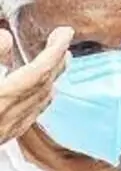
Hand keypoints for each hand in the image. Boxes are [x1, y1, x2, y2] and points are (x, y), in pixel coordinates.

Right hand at [0, 27, 71, 145]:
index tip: (65, 32)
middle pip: (44, 85)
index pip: (38, 69)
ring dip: (50, 80)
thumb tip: (6, 38)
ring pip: (39, 103)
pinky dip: (39, 100)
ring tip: (55, 65)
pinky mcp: (3, 138)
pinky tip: (38, 96)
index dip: (55, 49)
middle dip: (56, 62)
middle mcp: (8, 116)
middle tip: (63, 44)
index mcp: (1, 97)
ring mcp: (6, 130)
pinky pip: (29, 117)